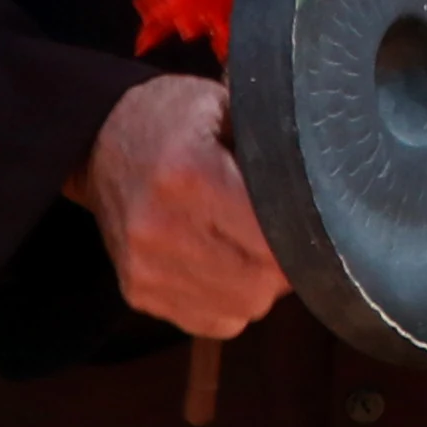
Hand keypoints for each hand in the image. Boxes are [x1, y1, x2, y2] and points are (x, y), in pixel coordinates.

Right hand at [69, 72, 287, 340]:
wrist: (96, 143)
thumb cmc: (172, 119)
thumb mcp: (225, 104)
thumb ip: (272, 143)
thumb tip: (330, 181)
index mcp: (188, 174)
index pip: (271, 236)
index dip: (304, 234)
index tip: (312, 221)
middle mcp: (161, 228)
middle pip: (261, 283)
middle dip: (285, 265)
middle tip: (285, 236)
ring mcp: (145, 267)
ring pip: (242, 310)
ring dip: (260, 286)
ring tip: (251, 248)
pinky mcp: (137, 292)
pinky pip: (213, 322)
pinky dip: (230, 302)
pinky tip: (225, 266)